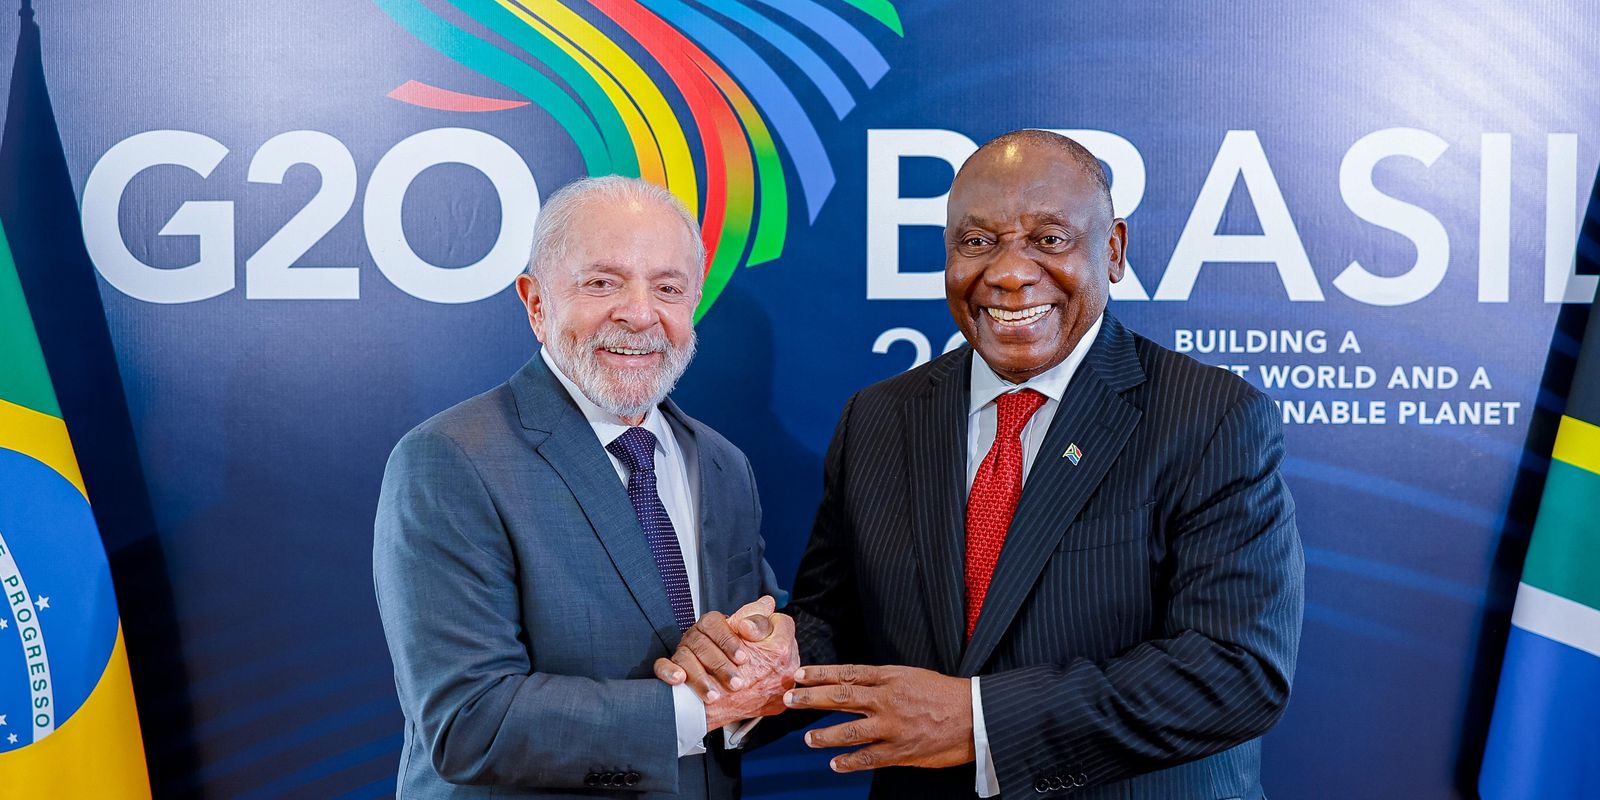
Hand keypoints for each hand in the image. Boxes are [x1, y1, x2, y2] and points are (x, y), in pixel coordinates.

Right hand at [654, 596, 798, 710]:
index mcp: (714, 625)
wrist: (738, 692)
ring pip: (684, 658)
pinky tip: (679, 680)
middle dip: (719, 665)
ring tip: (715, 695)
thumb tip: (767, 604)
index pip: (715, 624)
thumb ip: (764, 624)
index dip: (728, 640)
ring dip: (700, 677)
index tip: (744, 659)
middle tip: (737, 684)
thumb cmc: (750, 661)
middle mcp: (696, 636)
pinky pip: (661, 666)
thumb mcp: (763, 641)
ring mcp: (682, 653)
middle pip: (701, 643)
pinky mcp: (671, 670)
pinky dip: (669, 672)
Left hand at [785, 664, 973, 772]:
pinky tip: (835, 765)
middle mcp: (887, 700)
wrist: (976, 715)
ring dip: (825, 736)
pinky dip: (849, 762)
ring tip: (807, 739)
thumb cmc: (945, 694)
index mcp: (890, 678)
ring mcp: (893, 727)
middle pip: (841, 697)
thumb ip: (883, 681)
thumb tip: (853, 685)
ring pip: (850, 730)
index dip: (821, 674)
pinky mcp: (901, 750)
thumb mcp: (912, 677)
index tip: (800, 675)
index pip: (848, 673)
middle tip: (789, 700)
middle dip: (811, 699)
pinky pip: (869, 758)